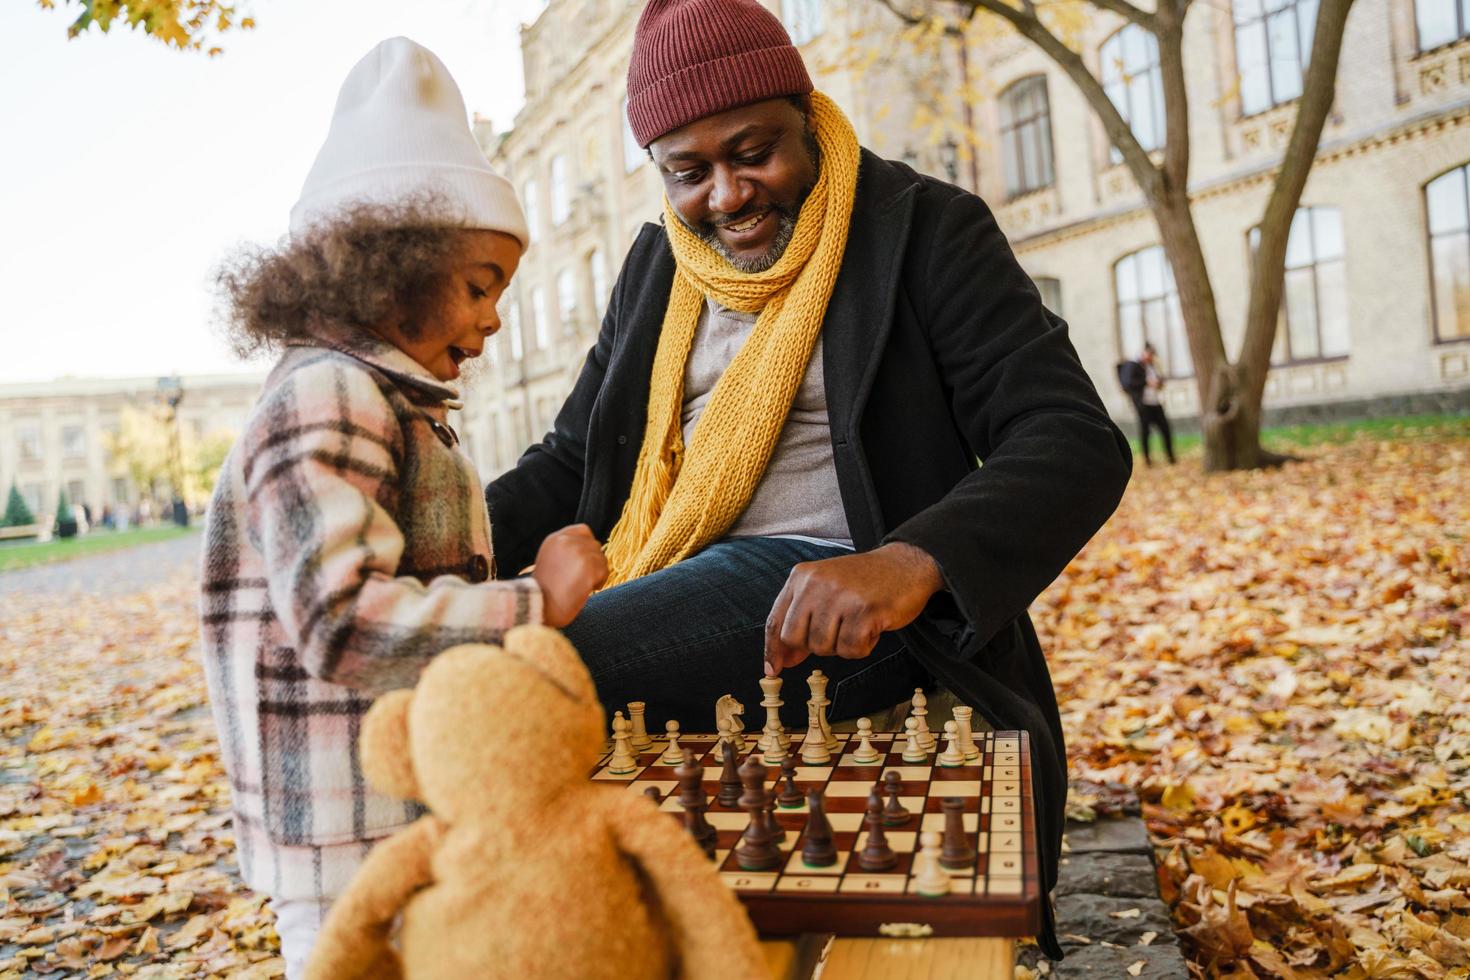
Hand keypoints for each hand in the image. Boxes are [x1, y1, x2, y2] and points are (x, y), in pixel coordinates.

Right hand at [532, 524, 607, 627]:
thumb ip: (566, 550)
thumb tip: (589, 548)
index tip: (584, 561)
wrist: (540, 606)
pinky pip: (605, 571)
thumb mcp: (550, 559)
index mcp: (555, 538)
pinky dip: (600, 582)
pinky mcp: (589, 568)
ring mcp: (579, 553)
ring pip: (602, 558)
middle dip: (593, 561)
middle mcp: (567, 541)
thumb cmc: (544, 589)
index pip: (584, 530)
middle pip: (595, 545)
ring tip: (583, 585)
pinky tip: (587, 590)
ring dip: (597, 573)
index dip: (587, 546)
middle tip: (582, 577)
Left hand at [763, 542, 943, 675]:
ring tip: (857, 625)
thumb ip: (802, 620)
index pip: (776, 621)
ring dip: (842, 646)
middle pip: (795, 638)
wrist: (906, 564)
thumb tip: (782, 660)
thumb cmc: (865, 582)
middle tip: (838, 632)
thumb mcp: (825, 590)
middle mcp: (816, 583)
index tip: (774, 669)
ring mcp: (840, 596)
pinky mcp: (864, 611)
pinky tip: (871, 628)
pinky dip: (862, 647)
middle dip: (814, 645)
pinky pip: (851, 650)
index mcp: (802, 576)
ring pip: (823, 647)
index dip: (773, 649)